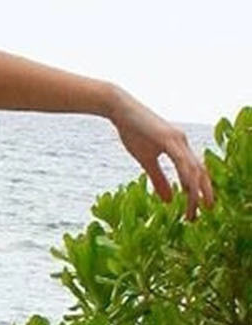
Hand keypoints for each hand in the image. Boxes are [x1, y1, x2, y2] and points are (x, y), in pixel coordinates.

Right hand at [111, 90, 213, 219]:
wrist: (121, 110)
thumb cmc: (133, 131)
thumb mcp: (146, 161)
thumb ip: (158, 179)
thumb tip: (169, 200)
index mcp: (180, 148)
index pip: (195, 173)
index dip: (199, 191)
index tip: (196, 210)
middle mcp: (183, 143)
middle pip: (200, 172)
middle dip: (203, 195)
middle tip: (201, 215)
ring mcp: (178, 140)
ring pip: (194, 169)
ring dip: (195, 191)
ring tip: (194, 209)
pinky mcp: (169, 138)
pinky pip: (182, 161)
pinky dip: (186, 176)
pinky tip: (187, 189)